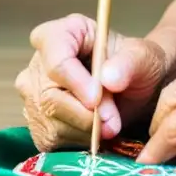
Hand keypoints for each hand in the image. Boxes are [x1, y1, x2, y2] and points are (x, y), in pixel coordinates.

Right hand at [15, 14, 167, 151]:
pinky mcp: (37, 121)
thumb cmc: (135, 65)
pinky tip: (95, 132)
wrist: (135, 88)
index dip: (75, 83)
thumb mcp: (143, 57)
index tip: (96, 99)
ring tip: (109, 124)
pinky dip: (77, 142)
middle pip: (49, 97)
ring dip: (85, 131)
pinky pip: (50, 140)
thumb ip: (129, 64)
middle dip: (85, 115)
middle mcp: (38, 63)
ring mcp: (33, 94)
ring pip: (50, 123)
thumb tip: (108, 79)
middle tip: (113, 122)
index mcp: (59, 34)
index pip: (56, 61)